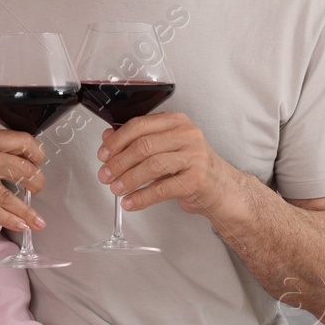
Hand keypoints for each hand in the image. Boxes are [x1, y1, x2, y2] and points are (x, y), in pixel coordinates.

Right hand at [0, 128, 47, 231]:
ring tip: (38, 219)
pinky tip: (22, 225)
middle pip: (21, 167)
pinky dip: (11, 220)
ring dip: (28, 209)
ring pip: (10, 194)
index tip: (39, 162)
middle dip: (37, 181)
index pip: (21, 140)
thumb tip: (12, 162)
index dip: (36, 153)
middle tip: (39, 189)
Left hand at [96, 112, 241, 218]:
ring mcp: (194, 157)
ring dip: (128, 180)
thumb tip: (107, 138)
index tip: (103, 155)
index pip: (140, 125)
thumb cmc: (191, 166)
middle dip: (119, 162)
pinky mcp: (197, 180)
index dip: (117, 141)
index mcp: (176, 122)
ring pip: (152, 166)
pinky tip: (130, 202)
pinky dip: (142, 197)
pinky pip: (162, 189)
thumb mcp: (164, 148)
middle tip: (105, 175)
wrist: (221, 188)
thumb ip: (138, 141)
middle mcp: (187, 135)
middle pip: (144, 146)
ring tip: (116, 189)